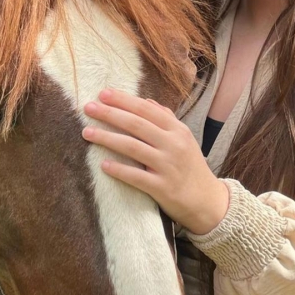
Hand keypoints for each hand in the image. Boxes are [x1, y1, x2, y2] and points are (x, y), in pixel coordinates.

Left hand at [82, 89, 228, 234]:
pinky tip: (103, 165)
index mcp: (177, 130)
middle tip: (88, 108)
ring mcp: (168, 166)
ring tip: (87, 132)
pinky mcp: (163, 188)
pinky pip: (136, 177)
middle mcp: (173, 144)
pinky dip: (119, 169)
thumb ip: (166, 119)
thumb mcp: (184, 139)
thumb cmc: (191, 167)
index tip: (102, 94)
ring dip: (107, 138)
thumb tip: (146, 100)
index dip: (123, 100)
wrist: (208, 200)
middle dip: (110, 114)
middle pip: (136, 124)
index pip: (146, 110)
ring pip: (133, 147)